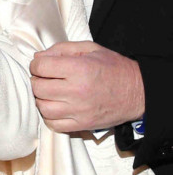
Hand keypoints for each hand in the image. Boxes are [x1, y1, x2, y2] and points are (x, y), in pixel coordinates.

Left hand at [30, 41, 144, 131]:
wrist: (138, 92)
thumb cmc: (113, 67)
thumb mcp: (90, 49)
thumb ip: (61, 49)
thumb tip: (38, 57)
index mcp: (79, 68)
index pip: (41, 67)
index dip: (36, 64)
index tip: (41, 65)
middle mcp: (77, 91)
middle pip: (38, 88)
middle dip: (36, 80)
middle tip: (44, 78)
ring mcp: (79, 111)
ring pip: (43, 108)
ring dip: (41, 99)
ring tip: (49, 92)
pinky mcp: (83, 125)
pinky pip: (54, 124)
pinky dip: (49, 116)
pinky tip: (56, 106)